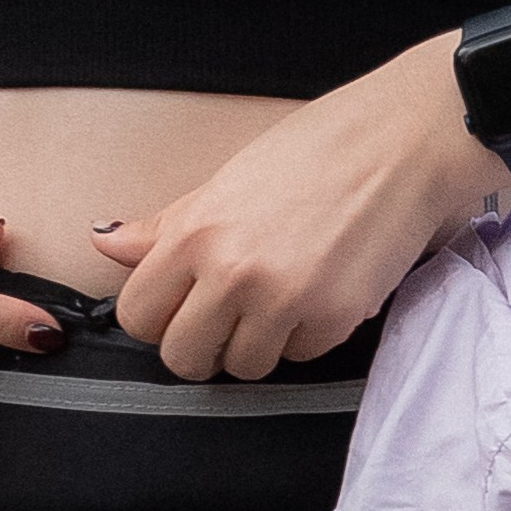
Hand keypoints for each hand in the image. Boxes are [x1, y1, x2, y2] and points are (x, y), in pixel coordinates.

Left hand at [93, 40, 484, 379]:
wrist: (403, 143)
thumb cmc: (319, 150)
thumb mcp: (228, 180)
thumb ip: (166, 225)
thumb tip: (107, 243)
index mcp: (196, 231)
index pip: (138, 316)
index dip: (159, 318)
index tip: (183, 307)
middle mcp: (234, 271)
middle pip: (184, 357)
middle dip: (203, 346)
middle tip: (230, 317)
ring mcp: (285, 299)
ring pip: (244, 366)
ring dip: (259, 343)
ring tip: (282, 300)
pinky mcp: (335, 318)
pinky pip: (301, 355)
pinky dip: (308, 334)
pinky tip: (321, 292)